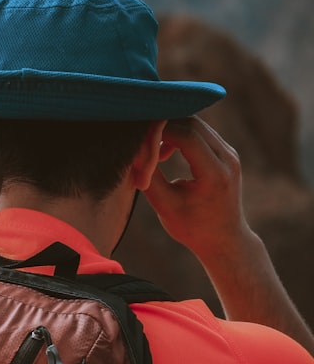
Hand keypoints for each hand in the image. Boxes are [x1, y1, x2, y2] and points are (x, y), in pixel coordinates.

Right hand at [142, 116, 249, 262]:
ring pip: (195, 124)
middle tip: (141, 144)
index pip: (186, 135)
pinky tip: (164, 153)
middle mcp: (228, 158)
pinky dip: (178, 136)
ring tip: (153, 154)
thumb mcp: (164, 205)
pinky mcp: (225, 152)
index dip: (158, 132)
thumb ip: (150, 175)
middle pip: (191, 123)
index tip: (137, 142)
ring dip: (170, 131)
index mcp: (215, 174)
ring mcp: (229, 153)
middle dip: (162, 128)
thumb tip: (132, 148)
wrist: (223, 240)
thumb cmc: (191, 227)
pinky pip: (199, 132)